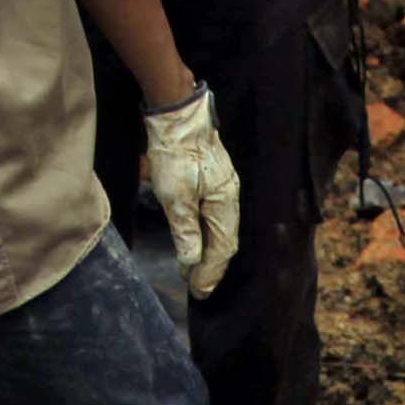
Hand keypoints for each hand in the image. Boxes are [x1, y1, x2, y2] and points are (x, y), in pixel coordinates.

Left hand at [141, 86, 241, 298]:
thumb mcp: (175, 196)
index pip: (222, 248)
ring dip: (207, 252)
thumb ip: (185, 230)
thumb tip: (192, 261)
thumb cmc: (176, 153)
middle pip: (224, 241)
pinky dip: (205, 233)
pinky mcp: (211, 179)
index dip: (210, 272)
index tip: (198, 291)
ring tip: (194, 270)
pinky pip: (213, 216)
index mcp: (225, 204)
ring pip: (219, 229)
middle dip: (211, 267)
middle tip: (197, 288)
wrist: (176, 114)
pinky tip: (195, 239)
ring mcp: (222, 187)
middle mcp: (229, 198)